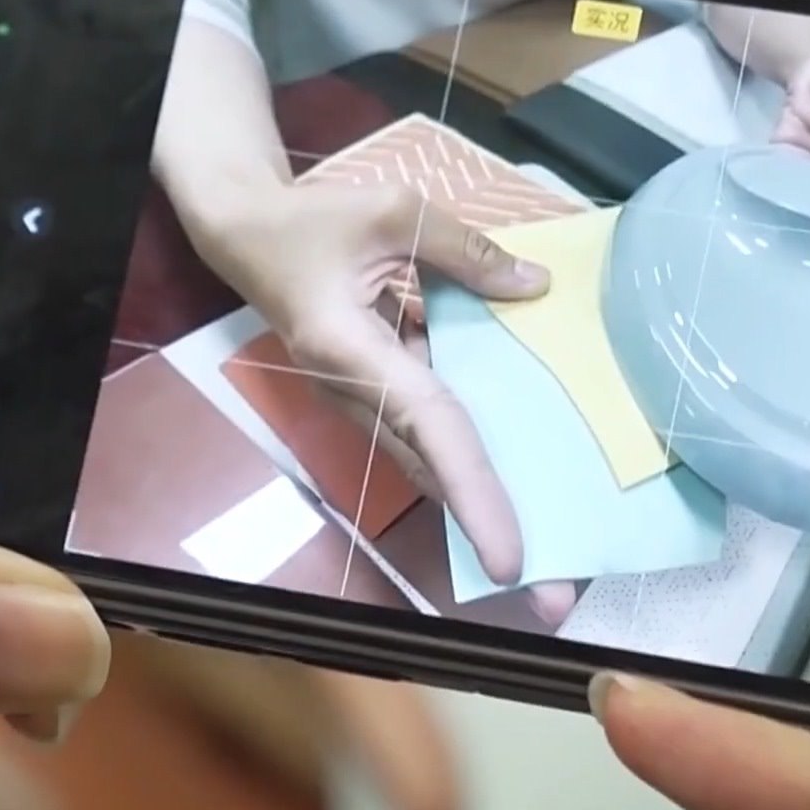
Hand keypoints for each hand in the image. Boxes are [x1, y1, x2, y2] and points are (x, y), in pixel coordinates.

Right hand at [193, 181, 580, 623]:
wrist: (250, 236)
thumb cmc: (312, 222)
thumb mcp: (394, 211)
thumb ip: (466, 252)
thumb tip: (534, 288)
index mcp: (352, 352)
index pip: (428, 425)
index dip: (473, 492)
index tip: (510, 558)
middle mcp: (357, 394)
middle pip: (436, 472)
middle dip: (493, 534)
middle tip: (558, 597)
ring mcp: (365, 402)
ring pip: (437, 463)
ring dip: (490, 505)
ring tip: (558, 558)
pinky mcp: (379, 395)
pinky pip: (436, 431)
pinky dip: (479, 455)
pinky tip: (536, 465)